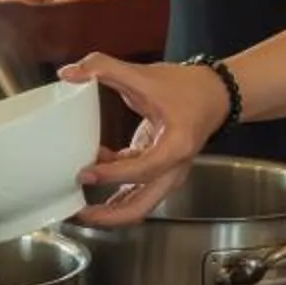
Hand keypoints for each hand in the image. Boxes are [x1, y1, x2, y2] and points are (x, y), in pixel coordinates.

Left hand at [61, 53, 231, 226]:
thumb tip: (70, 72)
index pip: (142, 170)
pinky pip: (135, 188)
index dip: (112, 175)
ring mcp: (166, 174)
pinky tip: (95, 168)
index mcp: (176, 147)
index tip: (85, 174)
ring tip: (78, 206)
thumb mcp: (145, 75)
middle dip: (108, 216)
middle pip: (141, 207)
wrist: (214, 94)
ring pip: (137, 205)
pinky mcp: (158, 170)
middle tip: (78, 214)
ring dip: (109, 210)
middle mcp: (173, 169)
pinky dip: (114, 186)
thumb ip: (106, 68)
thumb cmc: (187, 88)